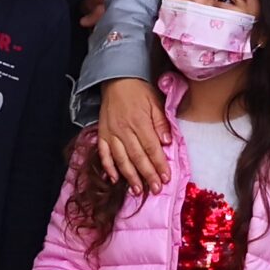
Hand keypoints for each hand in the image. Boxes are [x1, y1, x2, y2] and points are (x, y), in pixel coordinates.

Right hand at [97, 77, 172, 192]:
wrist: (116, 79)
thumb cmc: (139, 91)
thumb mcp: (155, 102)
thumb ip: (161, 122)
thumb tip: (167, 142)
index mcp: (139, 121)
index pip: (151, 147)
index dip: (159, 164)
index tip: (166, 178)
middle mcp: (123, 130)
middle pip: (137, 156)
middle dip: (147, 175)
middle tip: (155, 189)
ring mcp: (110, 133)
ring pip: (120, 159)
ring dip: (129, 176)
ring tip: (137, 191)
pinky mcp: (101, 134)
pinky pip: (103, 154)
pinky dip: (108, 167)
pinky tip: (115, 179)